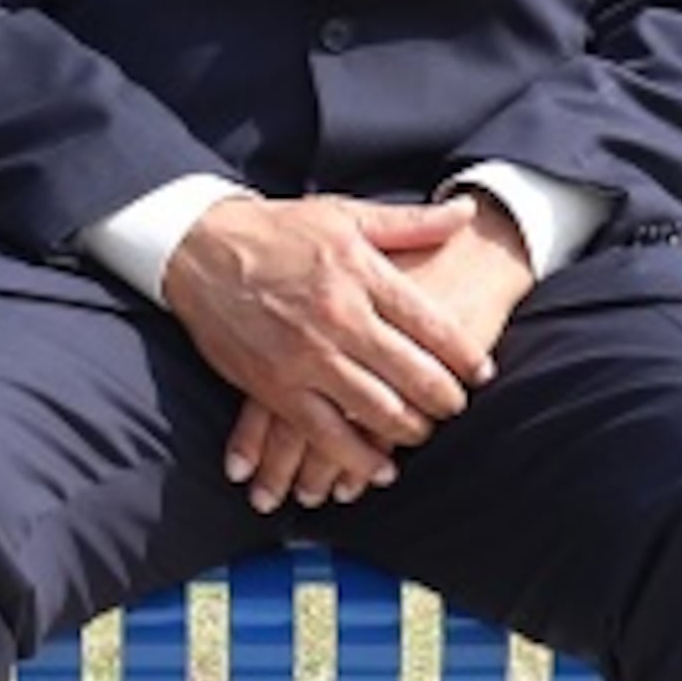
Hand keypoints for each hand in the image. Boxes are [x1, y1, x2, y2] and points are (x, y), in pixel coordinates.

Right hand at [160, 195, 487, 509]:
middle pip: (414, 376)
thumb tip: (467, 211)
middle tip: (456, 408)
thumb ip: (411, 222)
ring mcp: (307, 358)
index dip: (465, 357)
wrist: (200, 249)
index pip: (433, 327)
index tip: (481, 374)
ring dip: (409, 431)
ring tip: (422, 433)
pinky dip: (357, 460)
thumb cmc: (279, 231)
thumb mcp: (346, 215)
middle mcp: (339, 319)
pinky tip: (378, 469)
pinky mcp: (275, 388)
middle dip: (445, 400)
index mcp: (362, 275)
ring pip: (377, 411)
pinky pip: (325, 435)